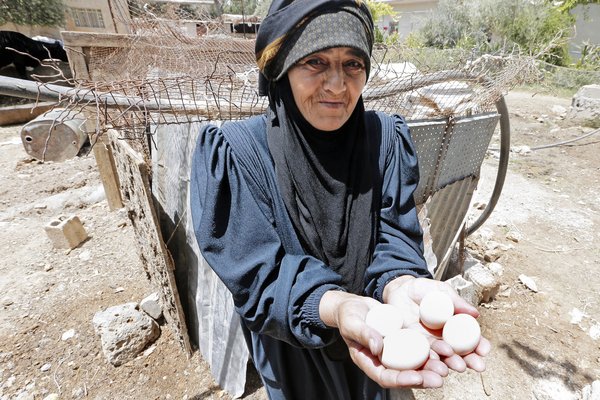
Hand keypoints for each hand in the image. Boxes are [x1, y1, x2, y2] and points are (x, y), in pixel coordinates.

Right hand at [319, 290, 450, 388]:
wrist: (354, 305)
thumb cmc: (348, 315)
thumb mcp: (352, 322)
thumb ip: (364, 334)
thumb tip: (378, 348)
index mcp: (368, 361)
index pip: (384, 377)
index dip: (401, 380)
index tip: (416, 378)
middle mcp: (383, 360)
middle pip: (404, 375)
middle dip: (422, 378)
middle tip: (439, 378)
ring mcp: (394, 351)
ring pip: (414, 364)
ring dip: (430, 367)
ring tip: (446, 368)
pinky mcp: (403, 340)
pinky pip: (417, 348)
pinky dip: (430, 351)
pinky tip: (443, 351)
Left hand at [383, 276, 491, 373]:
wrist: (399, 289)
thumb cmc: (422, 289)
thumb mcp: (442, 291)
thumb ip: (457, 302)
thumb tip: (475, 314)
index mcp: (454, 326)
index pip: (470, 338)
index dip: (479, 345)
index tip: (485, 350)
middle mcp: (443, 337)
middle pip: (459, 352)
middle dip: (469, 360)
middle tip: (477, 366)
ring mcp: (428, 342)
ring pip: (441, 356)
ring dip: (450, 363)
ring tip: (457, 367)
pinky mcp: (414, 343)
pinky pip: (422, 352)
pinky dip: (429, 359)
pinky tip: (435, 362)